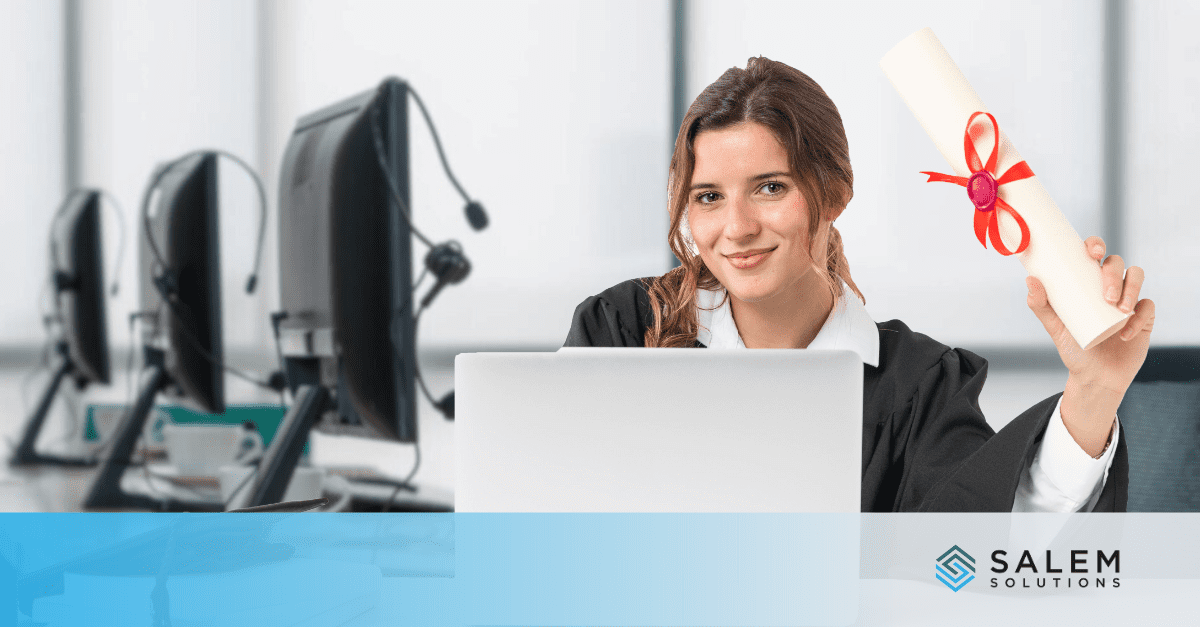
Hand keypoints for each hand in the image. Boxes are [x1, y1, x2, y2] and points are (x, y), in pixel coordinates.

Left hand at [1025, 236, 1154, 454]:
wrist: (1094, 375)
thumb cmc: (1073, 346)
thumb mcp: (1054, 326)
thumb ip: (1040, 305)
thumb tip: (1030, 280)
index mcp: (1088, 281)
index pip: (1095, 254)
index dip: (1096, 245)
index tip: (1092, 253)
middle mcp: (1110, 285)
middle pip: (1117, 263)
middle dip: (1113, 274)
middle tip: (1105, 295)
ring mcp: (1128, 299)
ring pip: (1136, 277)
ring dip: (1130, 289)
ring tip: (1118, 309)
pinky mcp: (1144, 317)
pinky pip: (1148, 307)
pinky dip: (1138, 317)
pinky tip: (1125, 332)